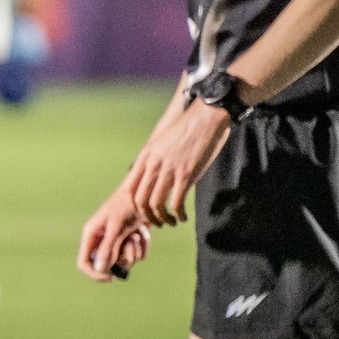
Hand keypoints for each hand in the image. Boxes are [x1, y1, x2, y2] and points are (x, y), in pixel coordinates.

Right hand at [78, 189, 150, 282]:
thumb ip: (108, 248)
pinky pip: (137, 255)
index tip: (112, 277)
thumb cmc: (127, 206)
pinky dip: (143, 245)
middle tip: (131, 242)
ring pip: (125, 261)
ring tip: (138, 232)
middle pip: (109, 265)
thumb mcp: (117, 227)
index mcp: (91, 236)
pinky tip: (143, 230)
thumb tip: (100, 270)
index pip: (84, 263)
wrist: (145, 193)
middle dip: (124, 256)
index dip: (95, 274)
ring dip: (136, 249)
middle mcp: (101, 241)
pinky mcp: (129, 241)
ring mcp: (116, 242)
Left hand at [128, 97, 234, 226]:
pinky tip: (184, 217)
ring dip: (163, 219)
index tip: (146, 211)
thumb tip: (156, 177)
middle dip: (148, 217)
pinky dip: (178, 215)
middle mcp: (153, 164)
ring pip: (156, 205)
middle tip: (159, 222)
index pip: (131, 188)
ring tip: (172, 222)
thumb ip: (156, 159)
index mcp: (146, 156)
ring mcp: (168, 170)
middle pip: (140, 200)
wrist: (207, 115)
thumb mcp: (163, 142)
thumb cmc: (189, 128)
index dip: (136, 205)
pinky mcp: (186, 175)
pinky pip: (176, 203)